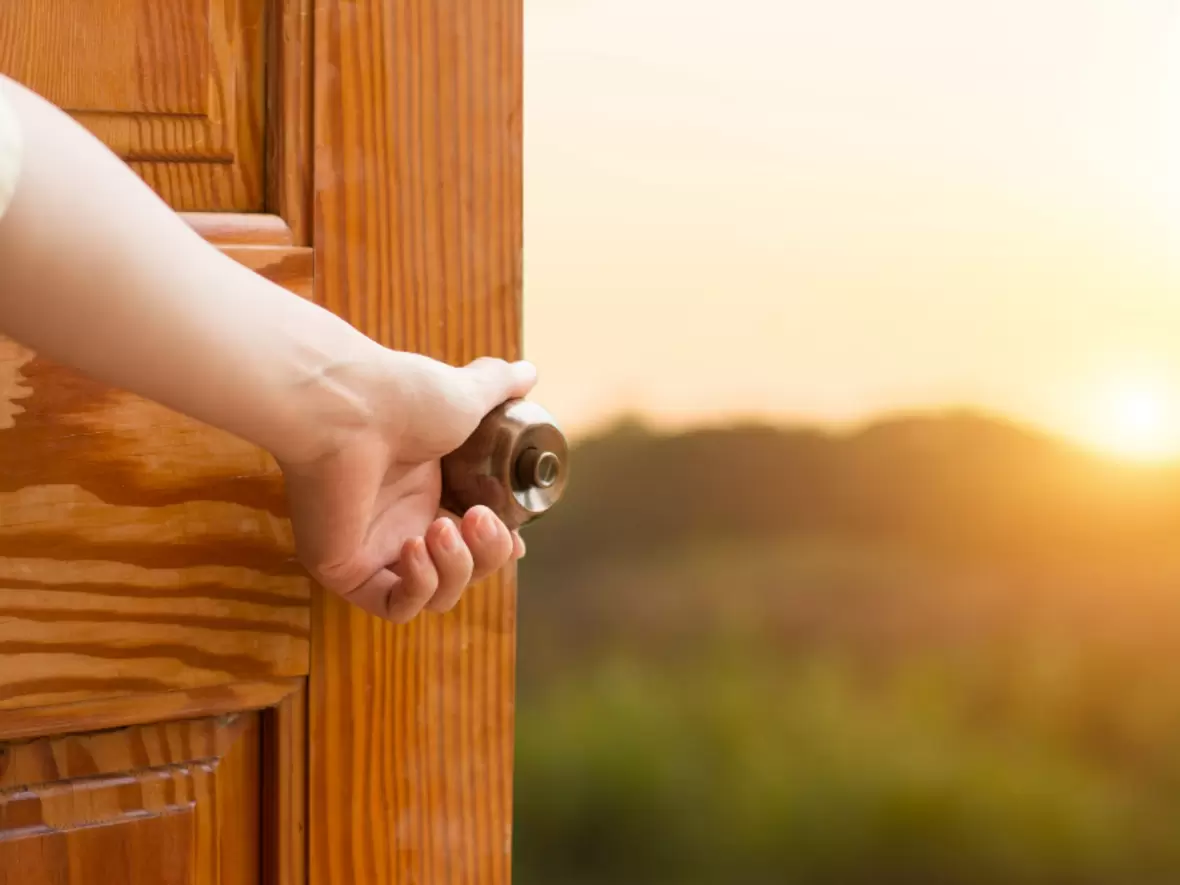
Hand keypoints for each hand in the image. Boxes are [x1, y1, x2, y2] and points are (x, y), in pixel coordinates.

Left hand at [277, 350, 537, 621]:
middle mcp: (400, 521)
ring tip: (441, 530)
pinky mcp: (345, 568)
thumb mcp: (467, 393)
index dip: (500, 547)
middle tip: (477, 518)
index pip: (472, 539)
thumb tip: (529, 372)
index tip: (518, 541)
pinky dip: (417, 587)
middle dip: (486, 555)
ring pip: (435, 596)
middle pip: (464, 572)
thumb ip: (498, 386)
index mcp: (426, 489)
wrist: (348, 406)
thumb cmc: (399, 397)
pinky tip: (416, 548)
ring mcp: (372, 548)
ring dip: (455, 570)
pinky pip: (393, 606)